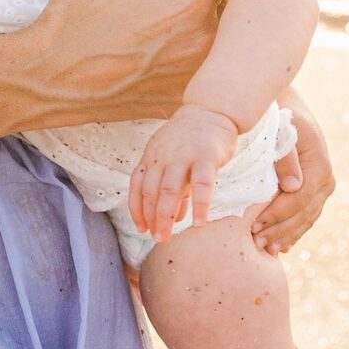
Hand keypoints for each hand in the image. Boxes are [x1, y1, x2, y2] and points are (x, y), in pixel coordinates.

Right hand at [20, 0, 218, 126]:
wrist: (49, 78)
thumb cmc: (69, 16)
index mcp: (189, 2)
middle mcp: (202, 42)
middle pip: (229, 12)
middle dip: (215, 3)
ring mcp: (194, 77)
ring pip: (224, 49)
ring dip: (213, 37)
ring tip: (183, 29)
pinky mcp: (182, 101)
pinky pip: (207, 82)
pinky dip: (198, 71)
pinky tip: (172, 59)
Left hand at [129, 104, 238, 241]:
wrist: (211, 110)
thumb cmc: (192, 140)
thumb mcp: (175, 160)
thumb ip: (174, 187)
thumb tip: (175, 216)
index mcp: (151, 157)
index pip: (137, 186)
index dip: (137, 209)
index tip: (140, 228)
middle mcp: (162, 157)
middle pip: (151, 191)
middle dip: (151, 218)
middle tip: (156, 238)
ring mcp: (183, 156)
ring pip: (169, 190)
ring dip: (166, 216)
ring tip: (165, 237)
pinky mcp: (206, 156)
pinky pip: (202, 184)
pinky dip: (200, 205)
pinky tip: (199, 222)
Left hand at [251, 97, 335, 254]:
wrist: (287, 109)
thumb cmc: (278, 118)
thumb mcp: (280, 131)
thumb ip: (286, 157)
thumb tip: (293, 188)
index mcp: (319, 165)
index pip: (299, 199)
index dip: (278, 215)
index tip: (255, 226)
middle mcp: (326, 180)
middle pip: (304, 214)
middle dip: (280, 231)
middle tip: (256, 243)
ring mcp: (323, 189)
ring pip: (307, 219)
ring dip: (286, 236)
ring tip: (265, 250)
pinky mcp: (315, 194)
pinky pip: (306, 217)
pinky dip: (293, 232)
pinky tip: (280, 247)